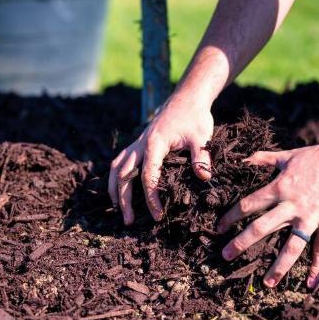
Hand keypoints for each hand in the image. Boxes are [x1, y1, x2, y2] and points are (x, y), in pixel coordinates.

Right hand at [109, 93, 213, 224]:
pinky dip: (116, 177)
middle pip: (123, 175)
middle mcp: (140, 144)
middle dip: (124, 199)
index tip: (157, 215)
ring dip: (114, 189)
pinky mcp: (138, 143)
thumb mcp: (202, 136)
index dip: (151, 198)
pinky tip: (119, 189)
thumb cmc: (195, 117)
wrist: (187, 98)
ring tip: (118, 209)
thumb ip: (202, 157)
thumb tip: (204, 177)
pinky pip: (120, 161)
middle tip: (128, 221)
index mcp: (154, 144)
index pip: (147, 176)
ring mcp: (137, 143)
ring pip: (116, 168)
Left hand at [216, 141, 318, 288]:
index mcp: (279, 188)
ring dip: (278, 266)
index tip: (219, 228)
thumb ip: (264, 159)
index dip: (231, 217)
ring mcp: (312, 217)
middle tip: (226, 256)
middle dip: (241, 243)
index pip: (248, 205)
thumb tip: (243, 159)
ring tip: (268, 283)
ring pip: (291, 246)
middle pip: (261, 228)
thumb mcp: (288, 155)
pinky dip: (316, 266)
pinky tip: (310, 283)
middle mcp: (292, 205)